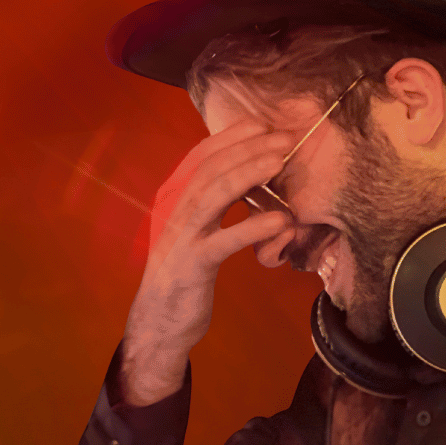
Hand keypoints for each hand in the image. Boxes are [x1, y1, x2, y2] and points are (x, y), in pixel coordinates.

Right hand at [119, 119, 293, 405]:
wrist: (160, 320)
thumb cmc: (184, 270)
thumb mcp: (195, 229)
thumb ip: (213, 202)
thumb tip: (249, 175)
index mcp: (172, 196)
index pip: (201, 155)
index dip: (233, 136)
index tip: (265, 124)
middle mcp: (171, 208)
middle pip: (211, 168)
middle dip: (249, 148)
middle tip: (285, 138)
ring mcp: (180, 235)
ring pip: (213, 194)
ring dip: (249, 174)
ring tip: (279, 162)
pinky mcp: (192, 264)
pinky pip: (225, 241)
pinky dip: (253, 227)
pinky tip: (280, 220)